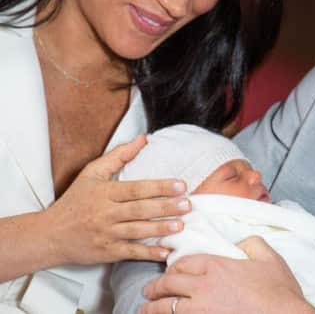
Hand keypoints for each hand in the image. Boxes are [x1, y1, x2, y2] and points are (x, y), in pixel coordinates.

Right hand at [44, 135, 191, 264]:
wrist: (50, 235)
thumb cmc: (75, 201)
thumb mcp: (92, 174)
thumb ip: (119, 156)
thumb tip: (143, 139)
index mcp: (104, 193)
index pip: (136, 189)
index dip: (159, 187)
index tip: (181, 185)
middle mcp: (105, 213)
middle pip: (139, 209)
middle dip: (165, 207)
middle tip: (187, 204)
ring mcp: (106, 234)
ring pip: (137, 231)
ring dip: (160, 229)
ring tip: (181, 225)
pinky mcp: (106, 252)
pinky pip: (130, 252)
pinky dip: (148, 253)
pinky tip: (165, 251)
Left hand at [141, 236, 314, 313]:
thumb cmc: (279, 291)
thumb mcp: (269, 258)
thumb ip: (252, 243)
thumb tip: (242, 242)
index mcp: (217, 267)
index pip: (184, 263)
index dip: (174, 267)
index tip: (170, 272)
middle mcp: (203, 287)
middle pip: (168, 285)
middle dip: (155, 288)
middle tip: (148, 291)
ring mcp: (201, 311)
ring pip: (165, 308)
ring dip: (152, 308)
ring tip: (146, 309)